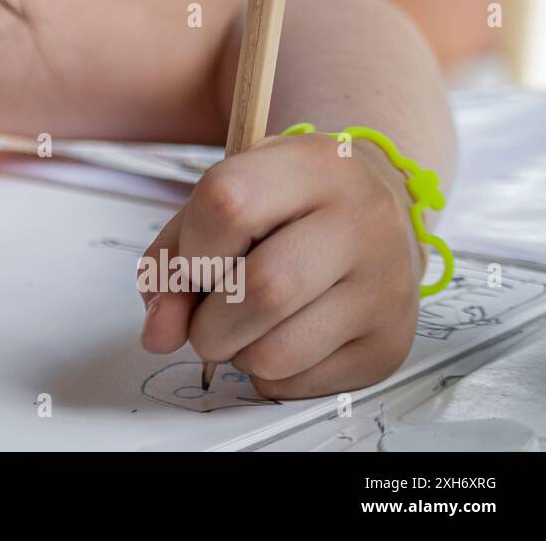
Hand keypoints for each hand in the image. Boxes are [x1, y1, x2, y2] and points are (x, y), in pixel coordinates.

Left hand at [138, 131, 422, 398]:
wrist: (373, 215)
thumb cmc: (282, 208)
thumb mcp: (219, 202)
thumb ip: (171, 261)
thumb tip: (158, 335)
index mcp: (310, 166)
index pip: (227, 205)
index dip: (191, 251)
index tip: (195, 266)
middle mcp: (362, 220)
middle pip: (263, 289)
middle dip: (208, 323)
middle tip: (207, 319)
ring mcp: (386, 285)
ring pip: (278, 352)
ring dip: (236, 354)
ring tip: (248, 326)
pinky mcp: (391, 343)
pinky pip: (299, 384)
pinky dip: (269, 374)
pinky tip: (284, 337)